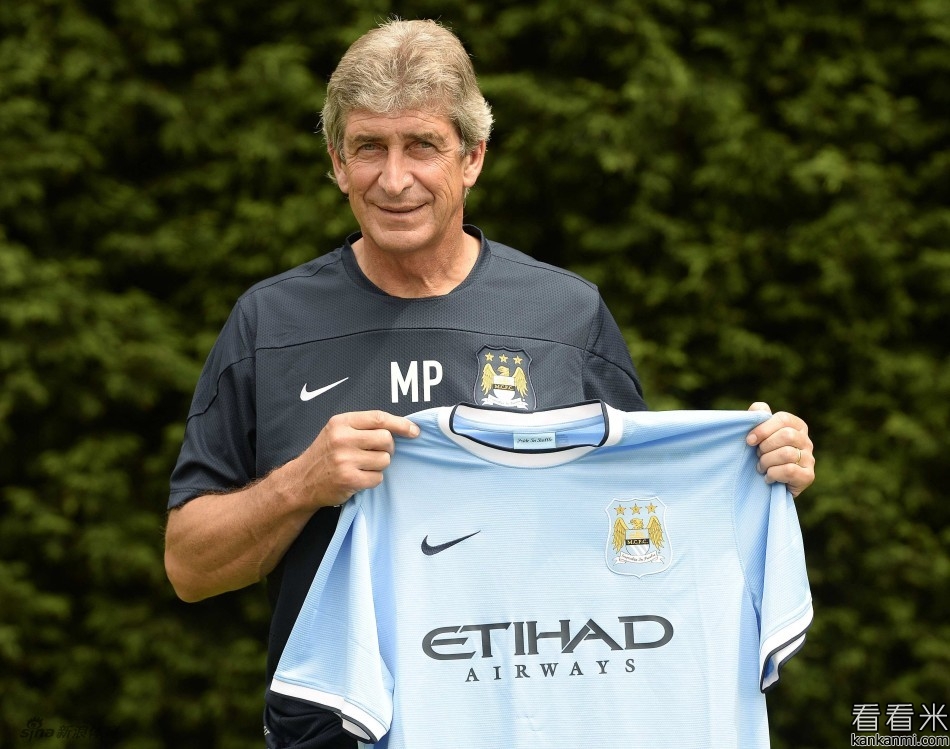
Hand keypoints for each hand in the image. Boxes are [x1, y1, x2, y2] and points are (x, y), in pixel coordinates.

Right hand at [291, 410, 420, 508]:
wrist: (301, 481)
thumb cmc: (326, 454)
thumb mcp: (337, 432)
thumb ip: (363, 426)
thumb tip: (402, 427)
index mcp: (341, 422)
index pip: (379, 418)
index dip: (401, 424)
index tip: (414, 431)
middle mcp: (342, 438)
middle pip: (386, 439)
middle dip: (387, 448)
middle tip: (374, 453)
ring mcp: (345, 459)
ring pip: (385, 460)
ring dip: (379, 465)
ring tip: (362, 466)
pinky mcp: (348, 479)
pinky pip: (378, 478)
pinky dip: (373, 479)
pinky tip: (359, 477)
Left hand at [745, 402, 814, 497]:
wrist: (768, 484)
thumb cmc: (762, 453)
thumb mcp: (758, 433)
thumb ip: (758, 416)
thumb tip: (759, 409)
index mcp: (797, 426)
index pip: (783, 419)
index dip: (763, 429)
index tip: (749, 440)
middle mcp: (806, 441)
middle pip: (786, 435)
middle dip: (765, 447)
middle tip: (758, 455)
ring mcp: (810, 459)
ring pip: (787, 454)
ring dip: (767, 462)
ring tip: (761, 467)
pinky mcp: (808, 476)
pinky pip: (789, 470)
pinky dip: (773, 474)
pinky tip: (768, 477)